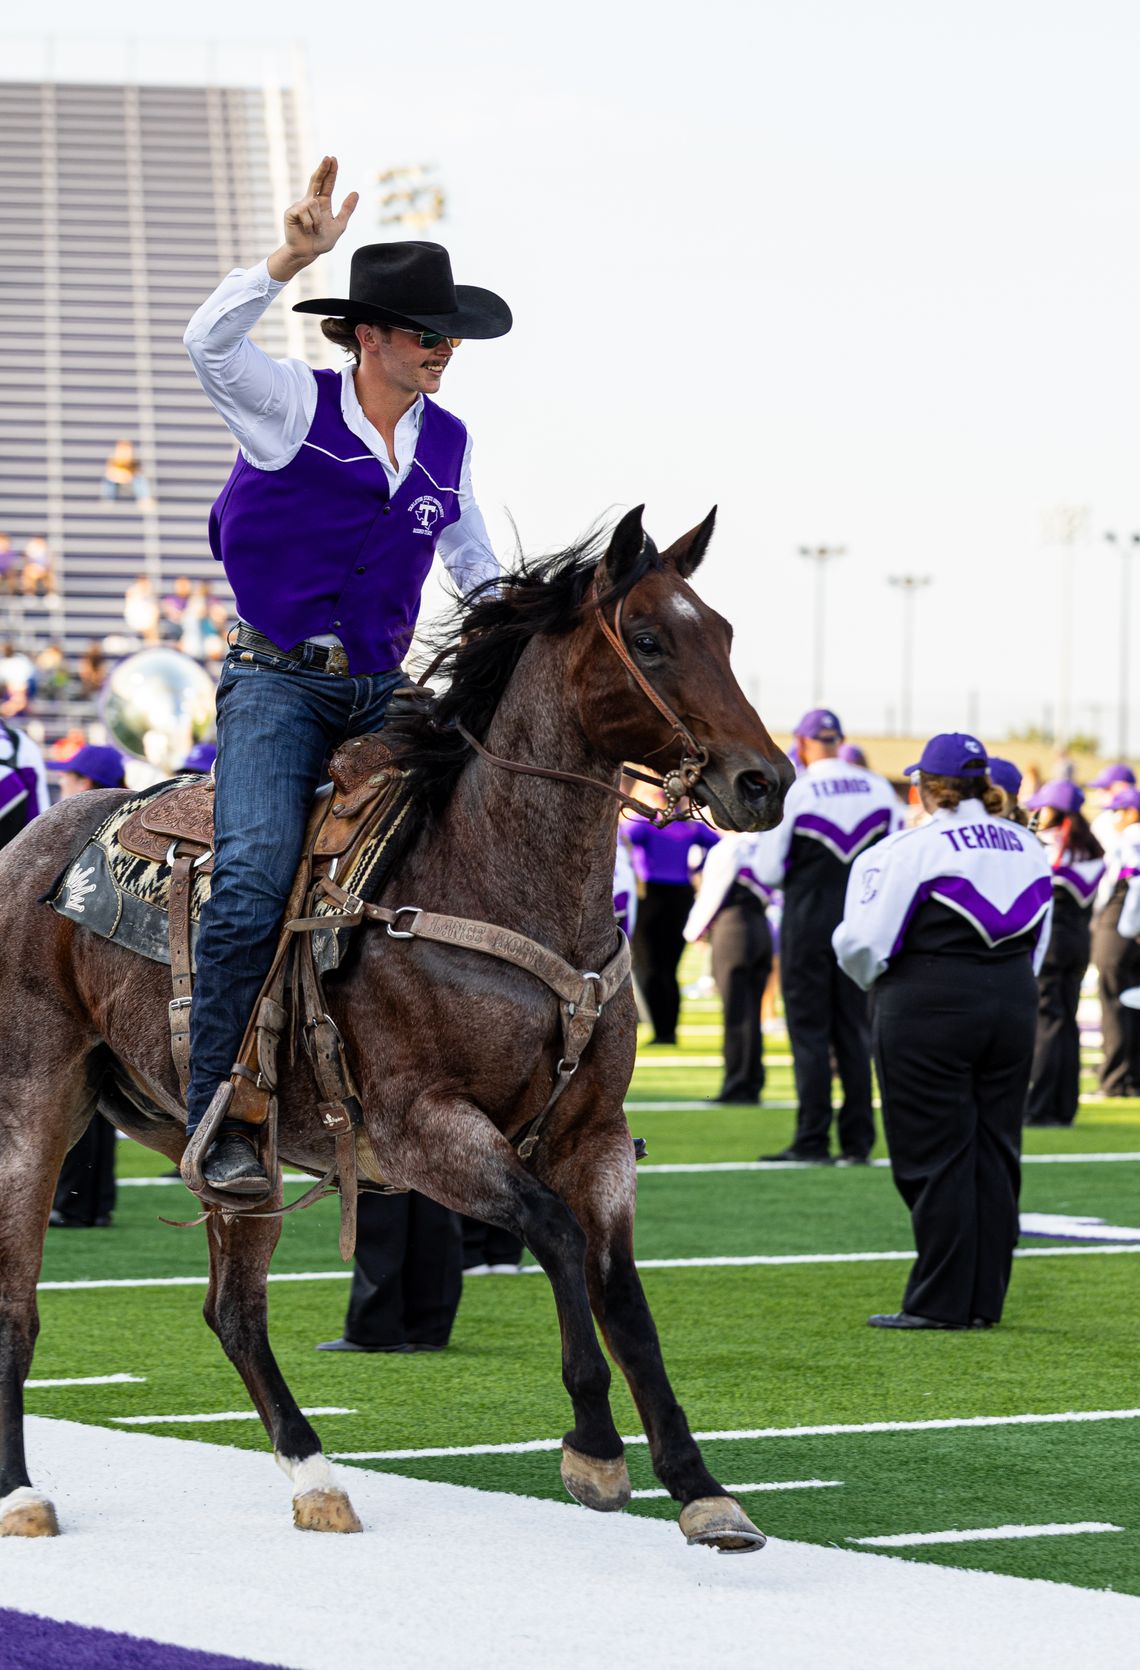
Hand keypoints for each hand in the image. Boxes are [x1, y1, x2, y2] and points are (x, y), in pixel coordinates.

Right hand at [268, 157, 358, 279]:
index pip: (327, 184)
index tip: (333, 159)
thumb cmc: (321, 241)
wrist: (307, 253)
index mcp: (322, 203)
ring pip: (313, 204)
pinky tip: (306, 230)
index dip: (330, 172)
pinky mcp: (291, 212)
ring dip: (318, 221)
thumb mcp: (339, 225)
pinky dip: (310, 224)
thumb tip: (356, 192)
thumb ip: (346, 210)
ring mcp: (299, 205)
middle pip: (316, 180)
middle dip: (322, 169)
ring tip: (315, 230)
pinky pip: (305, 213)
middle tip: (328, 158)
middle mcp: (310, 201)